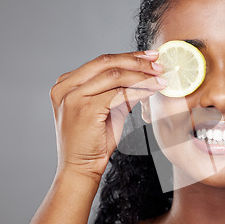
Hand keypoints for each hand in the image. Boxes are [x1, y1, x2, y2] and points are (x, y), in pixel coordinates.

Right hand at [49, 51, 165, 182]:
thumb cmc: (93, 141)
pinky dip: (139, 91)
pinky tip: (152, 91)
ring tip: (160, 79)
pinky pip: (119, 93)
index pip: (101, 61)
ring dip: (142, 76)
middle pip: (106, 63)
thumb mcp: (104, 108)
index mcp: (66, 83)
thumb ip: (115, 91)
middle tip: (158, 64)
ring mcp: (72, 97)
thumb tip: (142, 75)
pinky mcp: (85, 109)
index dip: (128, 56)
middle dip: (136, 61)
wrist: (81, 167)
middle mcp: (65, 87)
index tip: (149, 57)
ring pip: (114, 76)